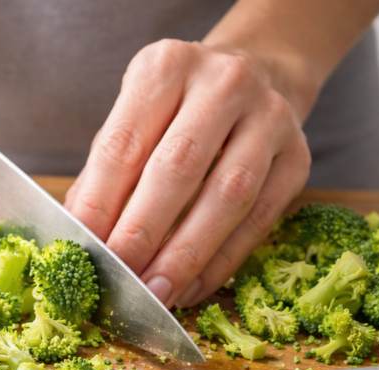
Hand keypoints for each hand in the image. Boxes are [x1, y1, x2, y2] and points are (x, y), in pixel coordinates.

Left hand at [64, 39, 310, 308]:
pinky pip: (259, 219)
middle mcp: (223, 83)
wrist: (259, 74)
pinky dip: (222, 262)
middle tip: (120, 277)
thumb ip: (105, 174)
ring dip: (187, 254)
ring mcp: (269, 117)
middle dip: (143, 232)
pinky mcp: (298, 157)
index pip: (124, 144)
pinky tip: (192, 288)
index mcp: (165, 67)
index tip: (83, 249)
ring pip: (228, 195)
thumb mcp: (135, 118)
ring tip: (157, 293)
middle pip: (178, 168)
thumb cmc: (177, 110)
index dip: (100, 203)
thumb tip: (80, 237)